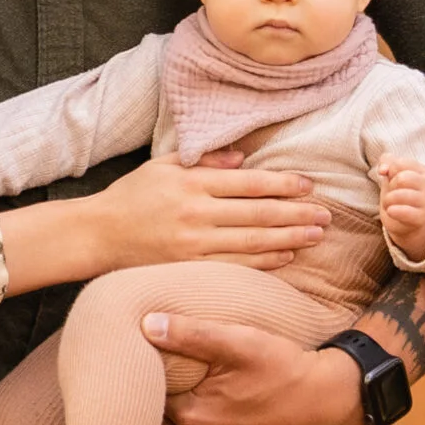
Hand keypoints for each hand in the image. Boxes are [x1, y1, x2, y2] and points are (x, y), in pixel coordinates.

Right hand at [92, 158, 330, 269]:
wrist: (97, 234)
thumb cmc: (131, 196)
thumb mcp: (163, 165)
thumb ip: (204, 158)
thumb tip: (244, 157)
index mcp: (191, 181)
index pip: (248, 183)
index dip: (282, 184)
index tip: (308, 184)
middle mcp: (196, 212)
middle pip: (258, 214)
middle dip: (297, 213)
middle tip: (327, 214)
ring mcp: (193, 244)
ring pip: (253, 242)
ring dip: (290, 238)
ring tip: (317, 235)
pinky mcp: (189, 268)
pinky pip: (235, 266)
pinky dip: (265, 263)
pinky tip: (287, 257)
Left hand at [143, 316, 364, 424]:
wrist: (333, 402)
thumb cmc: (285, 368)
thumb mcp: (239, 342)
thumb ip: (189, 333)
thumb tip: (146, 324)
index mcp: (193, 419)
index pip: (146, 409)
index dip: (139, 392)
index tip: (136, 377)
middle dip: (146, 422)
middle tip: (142, 401)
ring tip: (163, 419)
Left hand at [375, 158, 424, 262]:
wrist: (406, 221)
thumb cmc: (399, 192)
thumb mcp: (393, 173)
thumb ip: (387, 161)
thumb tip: (383, 170)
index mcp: (423, 171)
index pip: (399, 163)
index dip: (389, 170)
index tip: (391, 177)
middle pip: (401, 179)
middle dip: (390, 186)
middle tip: (392, 193)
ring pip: (399, 195)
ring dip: (388, 200)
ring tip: (390, 204)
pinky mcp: (421, 218)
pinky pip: (405, 212)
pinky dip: (393, 211)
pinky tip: (391, 211)